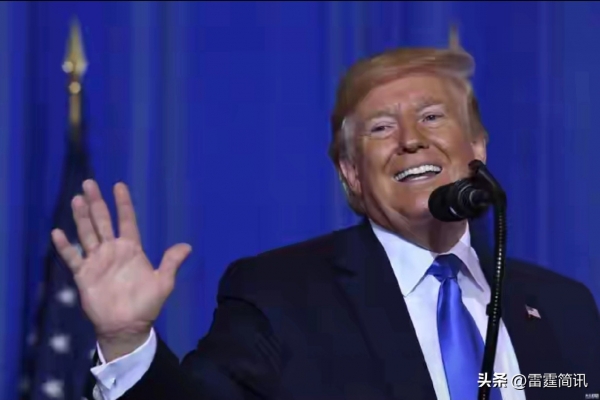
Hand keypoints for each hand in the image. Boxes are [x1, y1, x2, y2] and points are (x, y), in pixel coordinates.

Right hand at [51, 180, 191, 360]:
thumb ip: (171, 262)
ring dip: (81, 217)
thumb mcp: (163, 282)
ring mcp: (97, 261)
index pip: (127, 221)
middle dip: (96, 202)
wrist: (127, 326)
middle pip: (103, 221)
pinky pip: (73, 257)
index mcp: (131, 249)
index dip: (123, 204)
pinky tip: (57, 233)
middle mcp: (113, 250)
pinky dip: (65, 246)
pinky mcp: (84, 274)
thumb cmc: (146, 304)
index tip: (119, 185)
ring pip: (87, 233)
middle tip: (89, 183)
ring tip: (77, 199)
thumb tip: (188, 246)